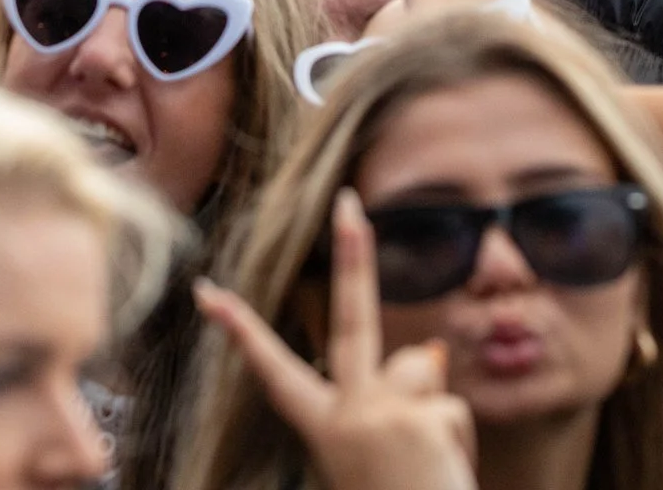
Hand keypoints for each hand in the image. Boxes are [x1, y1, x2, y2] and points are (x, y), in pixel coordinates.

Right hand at [193, 190, 477, 489]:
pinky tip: (445, 473)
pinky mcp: (418, 416)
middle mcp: (344, 415)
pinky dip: (457, 438)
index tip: (206, 290)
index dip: (241, 329)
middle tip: (349, 200)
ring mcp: (380, 412)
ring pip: (423, 367)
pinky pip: (451, 404)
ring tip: (429, 466)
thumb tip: (433, 350)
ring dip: (436, 409)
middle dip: (351, 253)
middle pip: (350, 318)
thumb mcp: (383, 450)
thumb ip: (395, 399)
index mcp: (323, 430)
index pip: (274, 372)